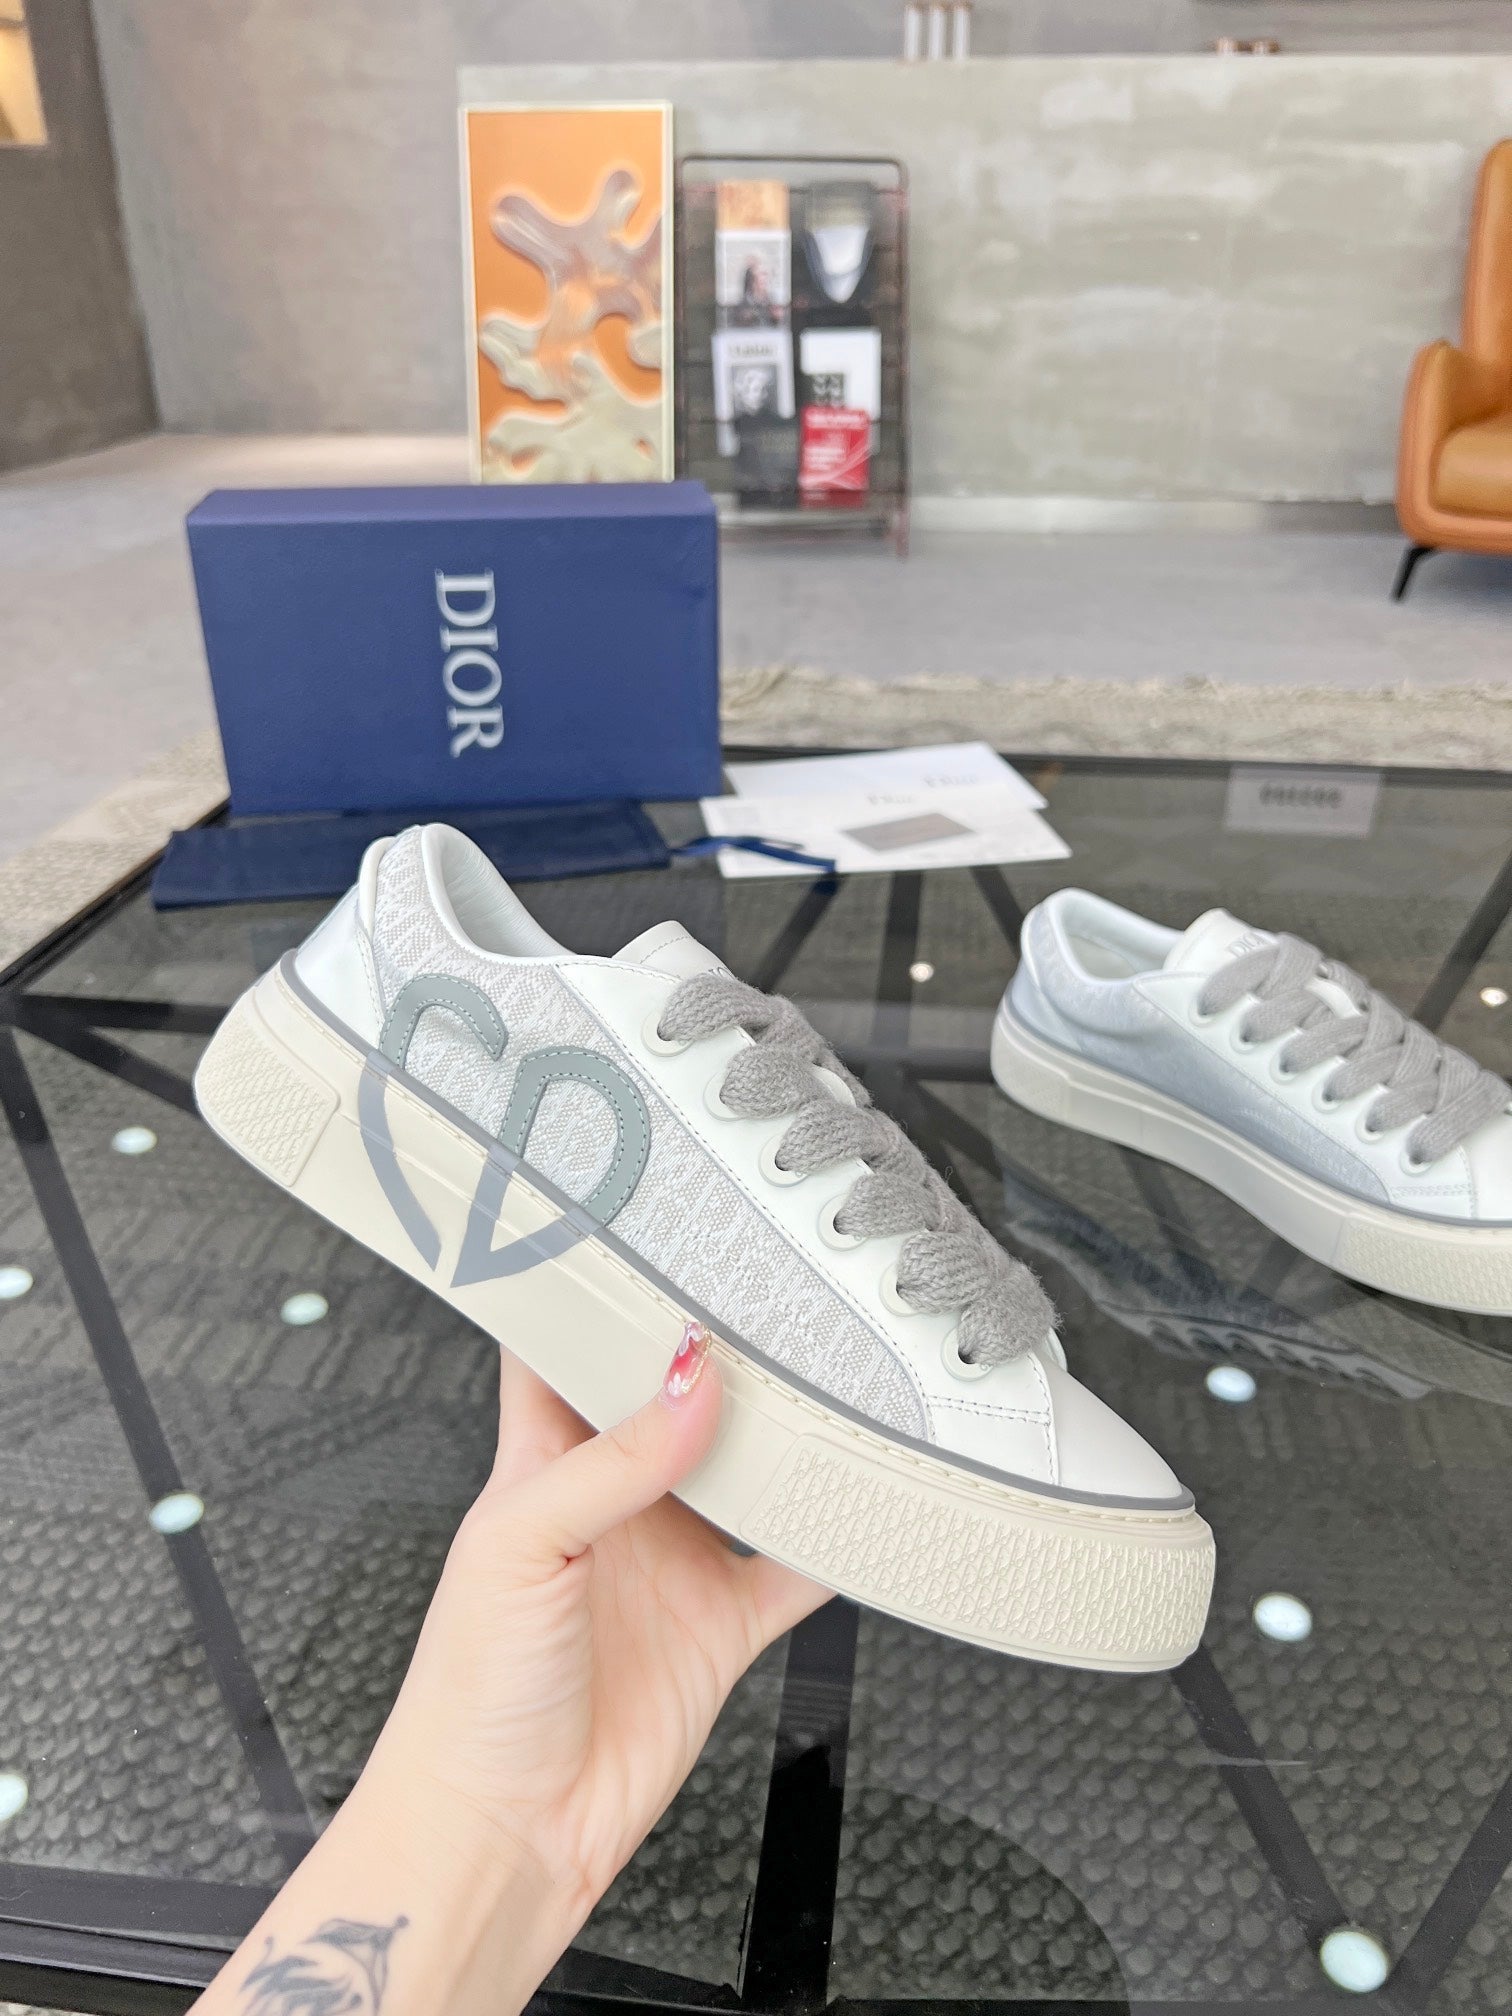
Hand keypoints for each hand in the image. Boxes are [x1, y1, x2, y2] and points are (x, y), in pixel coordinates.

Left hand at [366, 1324, 828, 1927]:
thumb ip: (611, 1462)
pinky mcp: (720, 1625)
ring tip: (832, 1375)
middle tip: (770, 1293)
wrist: (503, 1833)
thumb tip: (691, 1384)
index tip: (642, 1230)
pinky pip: (795, 1568)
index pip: (563, 1347)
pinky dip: (836, 1540)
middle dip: (717, 1350)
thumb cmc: (466, 1695)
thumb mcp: (521, 1545)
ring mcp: (670, 1561)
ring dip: (785, 1435)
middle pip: (673, 1399)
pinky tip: (866, 1504)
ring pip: (745, 1471)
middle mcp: (611, 1500)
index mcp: (540, 1461)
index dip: (595, 1288)